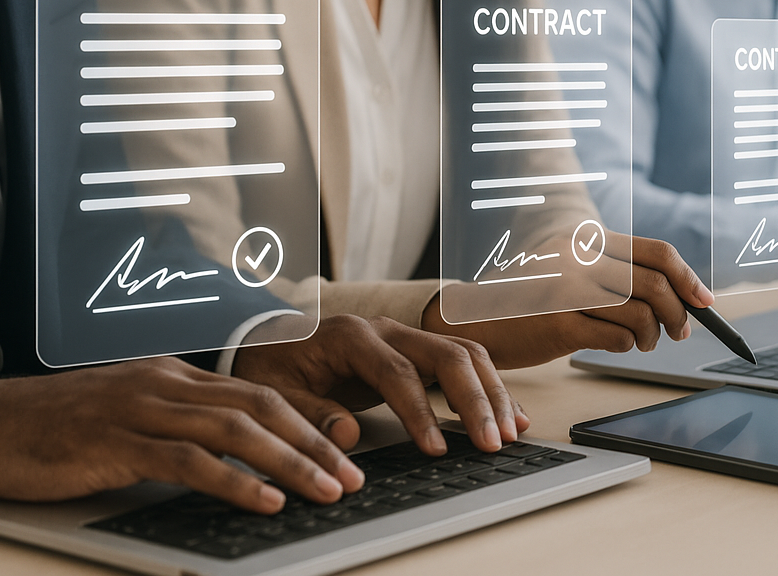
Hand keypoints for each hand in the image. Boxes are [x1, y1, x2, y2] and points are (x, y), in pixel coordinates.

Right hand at [0, 357, 362, 512]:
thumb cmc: (66, 427)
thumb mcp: (134, 416)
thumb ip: (181, 425)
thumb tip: (232, 455)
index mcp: (180, 377)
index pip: (261, 393)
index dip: (308, 423)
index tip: (344, 452)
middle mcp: (171, 385)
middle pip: (262, 407)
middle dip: (314, 442)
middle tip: (352, 475)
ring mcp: (145, 409)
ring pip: (236, 429)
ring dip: (289, 461)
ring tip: (326, 490)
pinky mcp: (118, 442)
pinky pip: (189, 460)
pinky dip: (233, 481)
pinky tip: (264, 501)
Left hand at [232, 314, 527, 455]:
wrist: (268, 341)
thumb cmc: (273, 368)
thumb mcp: (277, 395)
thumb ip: (312, 414)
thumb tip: (349, 436)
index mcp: (353, 336)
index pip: (398, 372)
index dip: (421, 412)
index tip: (437, 449)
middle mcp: (386, 329)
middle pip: (446, 354)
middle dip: (474, 399)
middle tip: (492, 441)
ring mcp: (404, 336)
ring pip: (462, 353)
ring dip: (490, 391)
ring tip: (510, 430)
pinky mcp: (415, 350)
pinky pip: (460, 361)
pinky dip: (486, 385)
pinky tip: (506, 412)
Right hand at [423, 236, 712, 368]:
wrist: (479, 317)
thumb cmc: (533, 298)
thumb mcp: (572, 271)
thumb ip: (614, 274)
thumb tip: (676, 295)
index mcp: (587, 240)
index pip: (656, 251)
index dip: (688, 277)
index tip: (704, 301)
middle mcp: (580, 258)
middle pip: (655, 284)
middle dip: (678, 314)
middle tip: (679, 332)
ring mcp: (568, 289)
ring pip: (640, 314)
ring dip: (651, 336)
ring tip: (642, 343)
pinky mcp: (559, 323)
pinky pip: (616, 338)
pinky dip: (626, 346)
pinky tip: (616, 346)